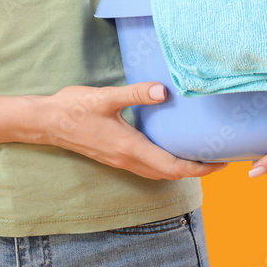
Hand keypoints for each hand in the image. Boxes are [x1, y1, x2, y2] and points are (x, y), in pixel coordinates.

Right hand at [30, 82, 227, 180]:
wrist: (46, 122)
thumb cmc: (73, 108)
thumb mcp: (107, 96)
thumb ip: (137, 94)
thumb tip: (164, 92)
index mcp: (130, 148)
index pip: (173, 167)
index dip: (200, 168)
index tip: (220, 162)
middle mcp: (128, 159)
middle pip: (169, 174)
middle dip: (196, 170)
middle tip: (218, 157)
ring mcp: (120, 160)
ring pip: (158, 172)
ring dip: (180, 168)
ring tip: (199, 155)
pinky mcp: (115, 156)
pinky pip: (146, 166)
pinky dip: (165, 163)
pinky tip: (169, 147)